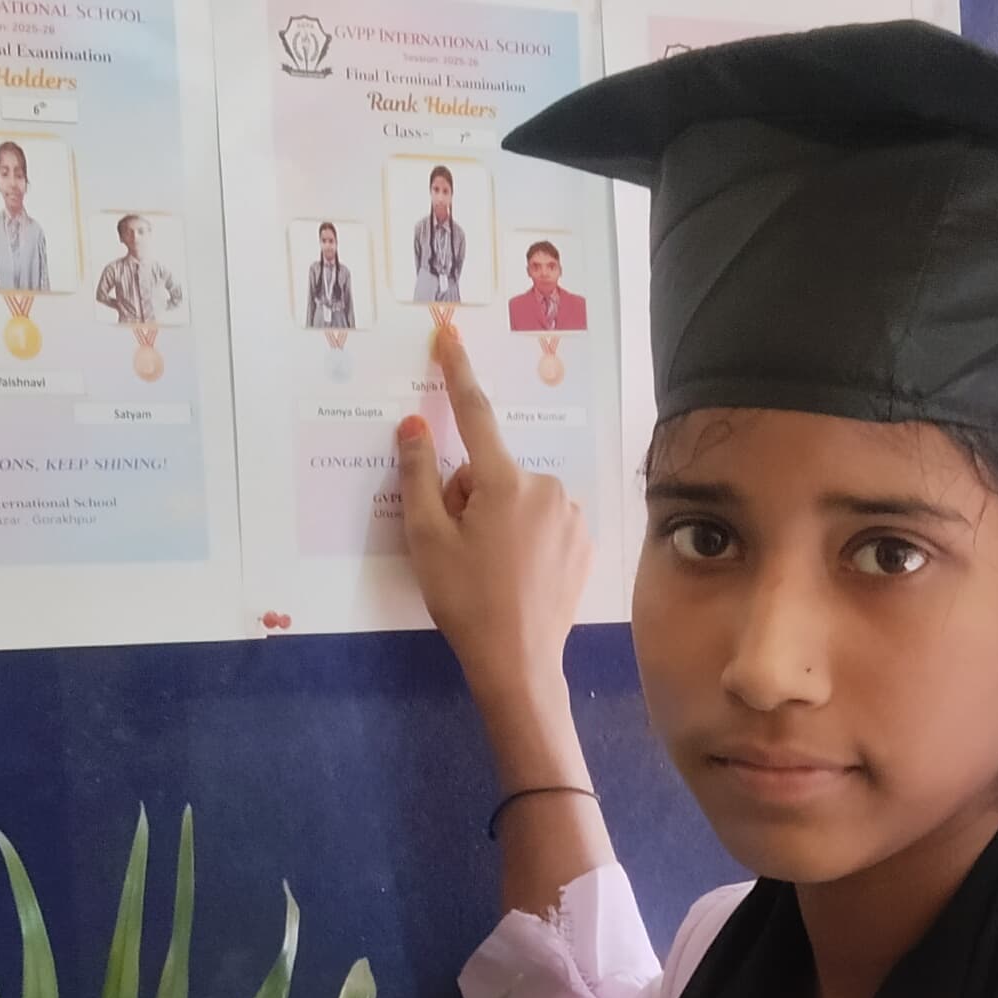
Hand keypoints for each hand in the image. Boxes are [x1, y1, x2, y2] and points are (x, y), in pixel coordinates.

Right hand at [395, 328, 591, 720]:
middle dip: (471, 498)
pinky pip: (543, 523)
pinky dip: (526, 539)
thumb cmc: (465, 601)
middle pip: (492, 472)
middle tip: (462, 548)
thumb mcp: (426, 538)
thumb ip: (417, 474)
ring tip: (491, 568)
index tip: (448, 334)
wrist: (519, 663)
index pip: (474, 413)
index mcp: (504, 481)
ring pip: (518, 499)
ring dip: (499, 520)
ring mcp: (570, 515)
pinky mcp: (584, 542)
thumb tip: (413, 424)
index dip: (456, 371)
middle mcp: (545, 487)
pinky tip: (518, 576)